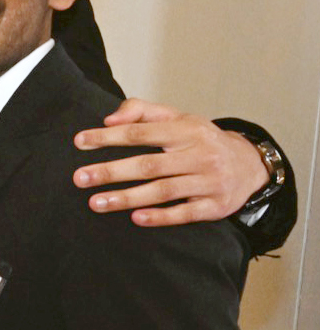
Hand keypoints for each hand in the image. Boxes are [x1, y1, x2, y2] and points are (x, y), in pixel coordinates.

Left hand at [72, 97, 268, 225]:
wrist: (250, 165)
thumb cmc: (201, 140)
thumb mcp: (177, 118)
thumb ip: (141, 111)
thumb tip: (108, 120)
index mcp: (187, 130)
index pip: (141, 132)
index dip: (109, 137)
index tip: (80, 142)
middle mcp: (200, 155)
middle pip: (149, 164)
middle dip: (111, 171)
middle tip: (79, 178)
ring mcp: (209, 181)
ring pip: (163, 190)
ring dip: (127, 198)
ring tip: (95, 203)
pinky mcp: (216, 206)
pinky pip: (185, 213)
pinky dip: (160, 217)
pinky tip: (135, 218)